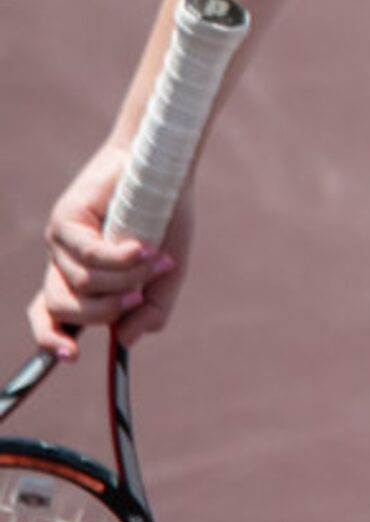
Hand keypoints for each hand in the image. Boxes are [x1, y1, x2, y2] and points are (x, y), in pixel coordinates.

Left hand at [27, 144, 186, 357]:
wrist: (167, 164)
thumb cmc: (167, 215)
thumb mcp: (168, 271)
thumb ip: (153, 308)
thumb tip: (125, 339)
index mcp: (81, 278)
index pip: (49, 316)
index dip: (51, 339)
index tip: (72, 357)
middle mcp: (64, 262)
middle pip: (63, 309)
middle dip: (105, 311)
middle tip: (139, 296)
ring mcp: (61, 242)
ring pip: (79, 285)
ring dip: (122, 281)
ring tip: (155, 260)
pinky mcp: (65, 220)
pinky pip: (89, 255)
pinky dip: (121, 259)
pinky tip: (145, 249)